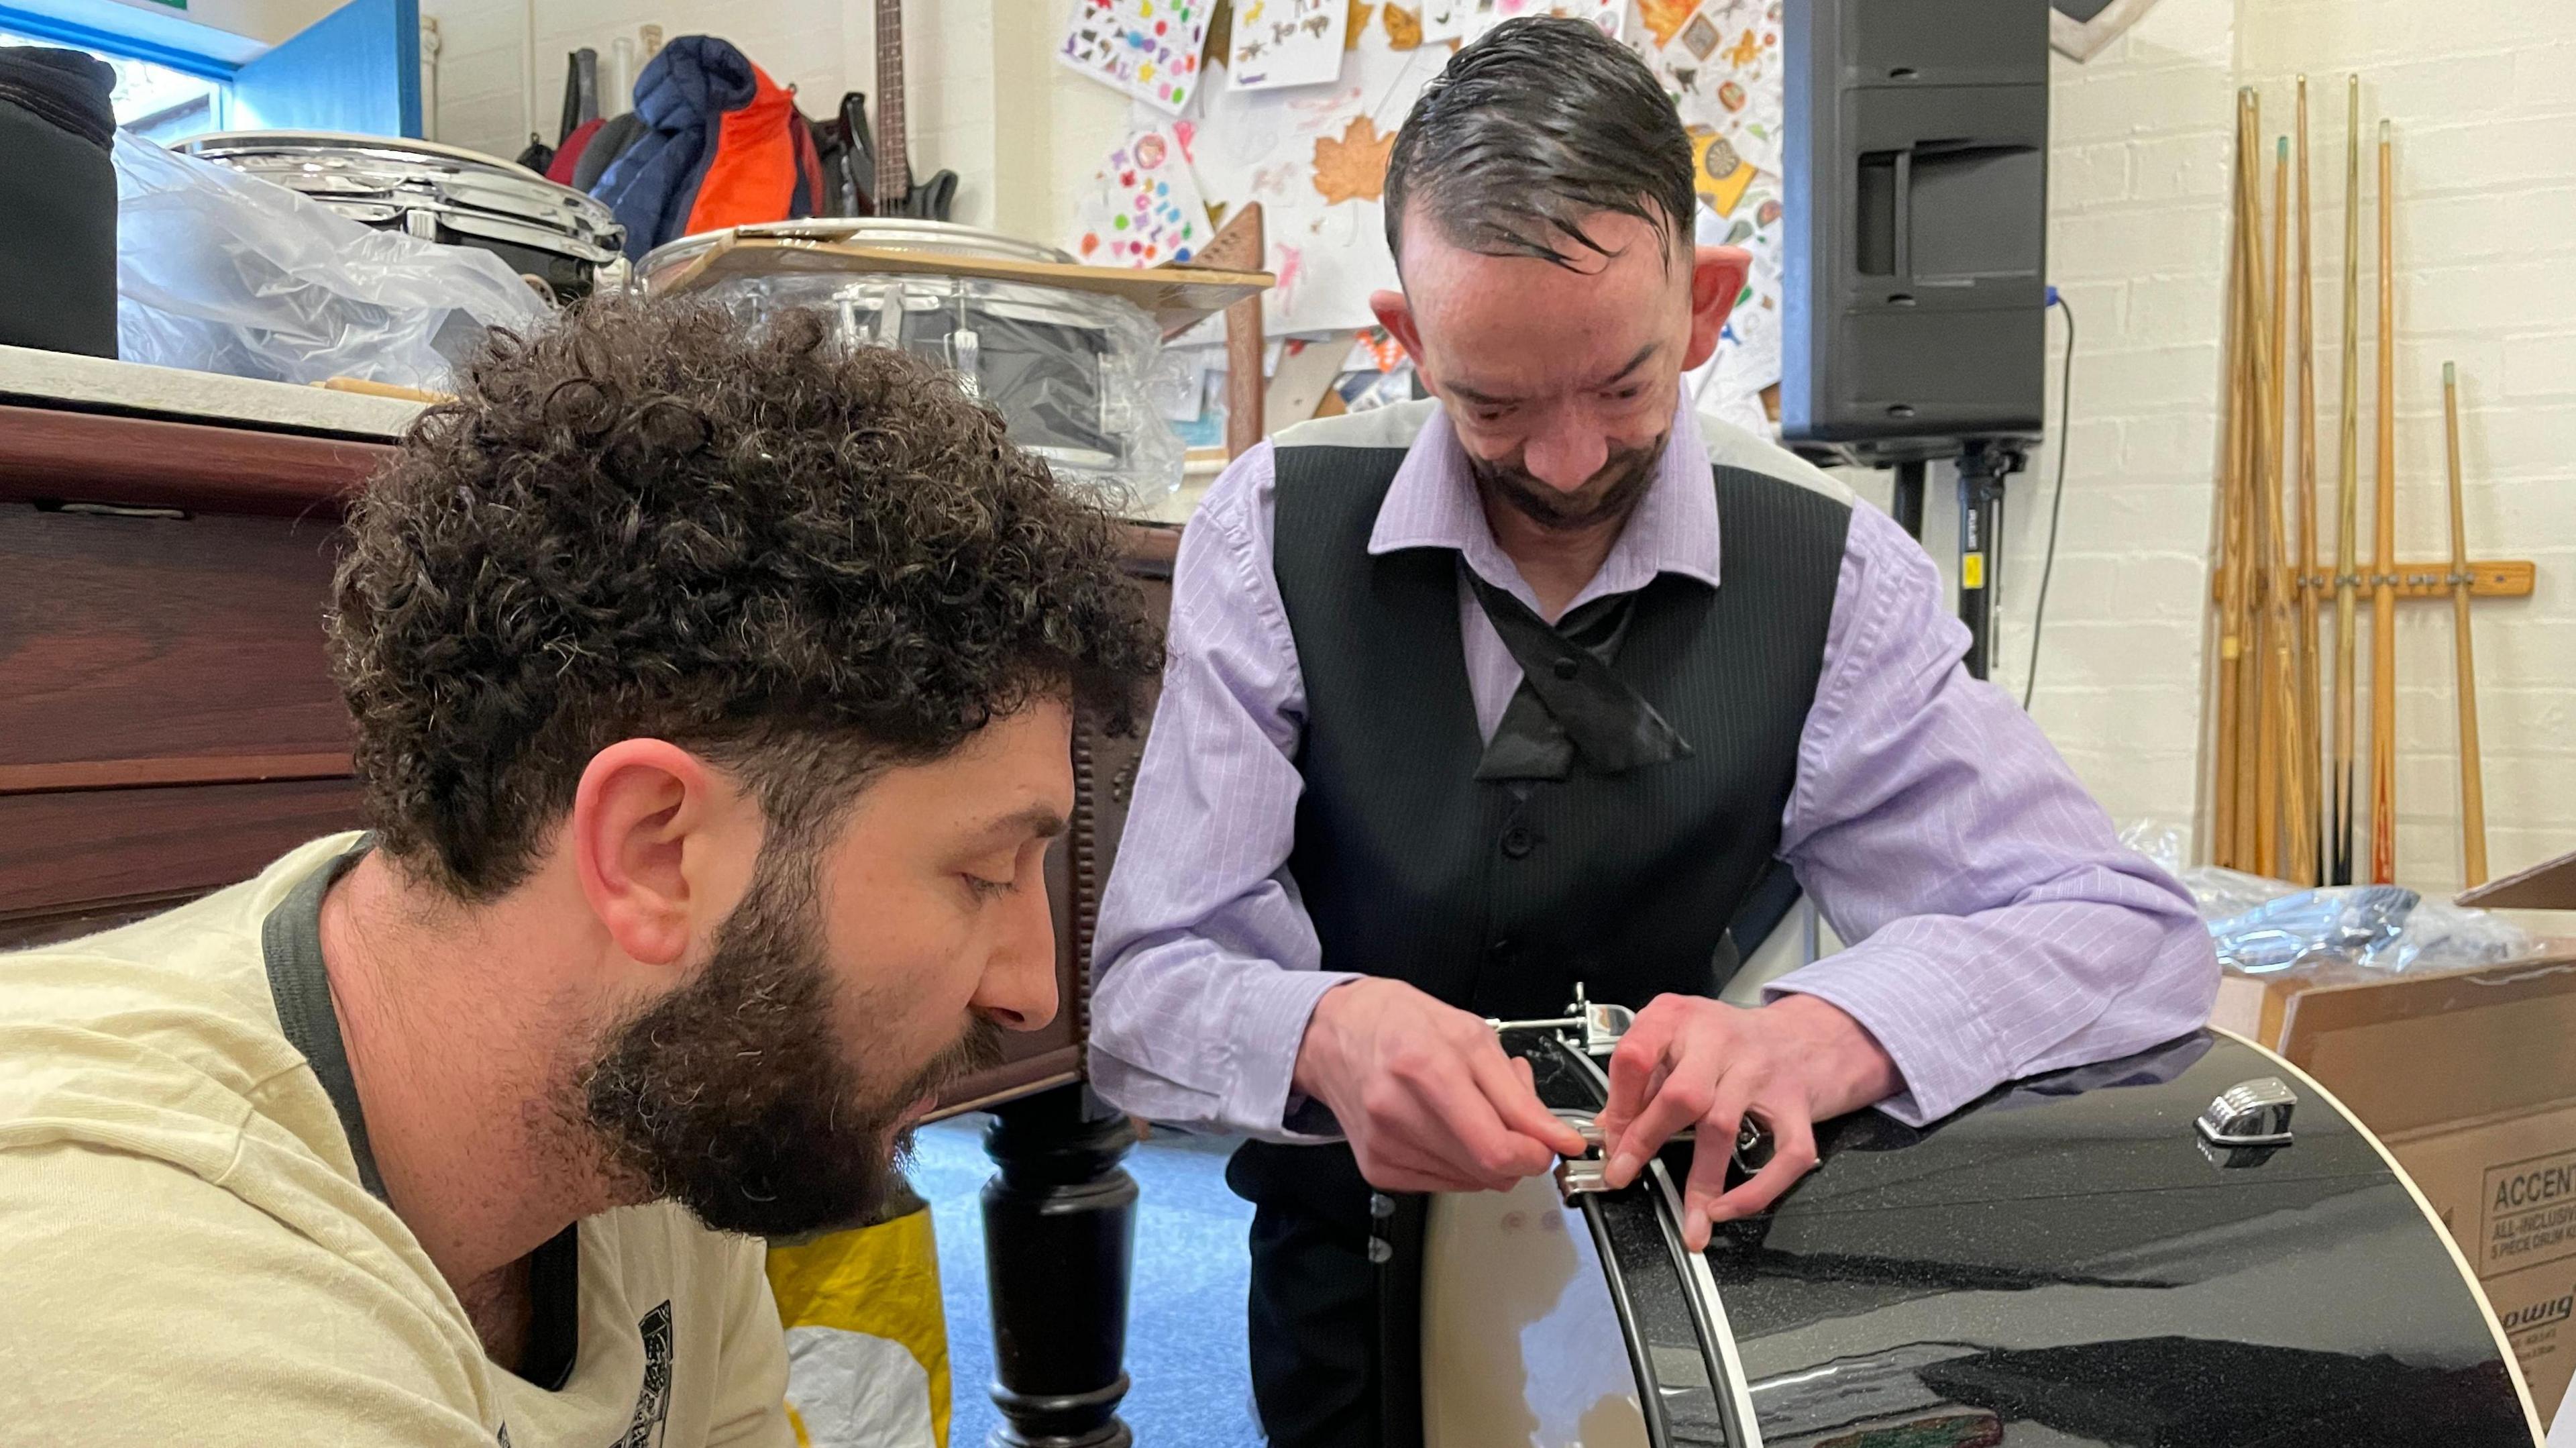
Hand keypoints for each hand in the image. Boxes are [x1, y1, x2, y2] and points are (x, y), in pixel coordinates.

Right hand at [1293, 978, 1588, 1193]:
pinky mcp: (1376, 1168)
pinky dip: (1458, 1163)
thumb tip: (1557, 1138)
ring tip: (1470, 1113)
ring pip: (1470, 1182)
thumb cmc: (1402, 1024)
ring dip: (1486, 1156)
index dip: (1536, 1154)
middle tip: (1508, 1117)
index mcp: (1425, 1068)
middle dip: (1515, 1151)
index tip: (1551, 1143)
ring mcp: (1383, 1145)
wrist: (1336, 1033)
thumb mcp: (1473, 1036)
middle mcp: (1397, 1112)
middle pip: (1487, 1171)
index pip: (1496, 1148)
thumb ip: (1519, 1094)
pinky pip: (1442, 1184)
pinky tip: (1444, 1129)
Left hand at [1595, 993, 1900, 1249]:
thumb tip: (1609, 1130)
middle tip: (1625, 1175)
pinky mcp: (1796, 1105)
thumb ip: (1642, 1078)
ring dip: (1700, 1182)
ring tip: (1688, 1220)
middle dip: (1646, 1141)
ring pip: (1722, 1127)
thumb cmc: (1731, 1038)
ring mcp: (1761, 1072)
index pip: (1635, 1058)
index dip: (1618, 1106)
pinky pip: (1783, 1155)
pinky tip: (1729, 1209)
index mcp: (1679, 1019)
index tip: (1612, 1143)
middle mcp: (1720, 1041)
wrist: (1806, 1032)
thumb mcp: (1676, 1036)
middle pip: (1680, 1095)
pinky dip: (1756, 1190)